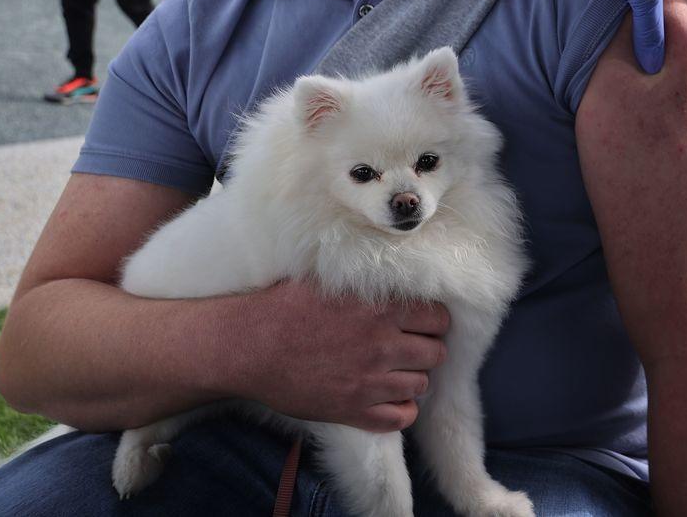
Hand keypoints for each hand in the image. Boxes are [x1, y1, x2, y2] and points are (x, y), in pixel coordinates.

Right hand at [234, 279, 448, 431]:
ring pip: (421, 385)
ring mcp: (370, 381)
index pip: (438, 318)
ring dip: (413, 378)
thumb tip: (394, 269)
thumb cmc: (284, 307)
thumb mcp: (331, 280)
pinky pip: (400, 418)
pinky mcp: (352, 410)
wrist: (247, 347)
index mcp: (382, 309)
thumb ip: (367, 280)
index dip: (433, 321)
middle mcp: (383, 345)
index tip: (421, 322)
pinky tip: (390, 399)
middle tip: (410, 347)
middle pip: (435, 353)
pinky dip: (402, 410)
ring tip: (397, 371)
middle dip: (426, 348)